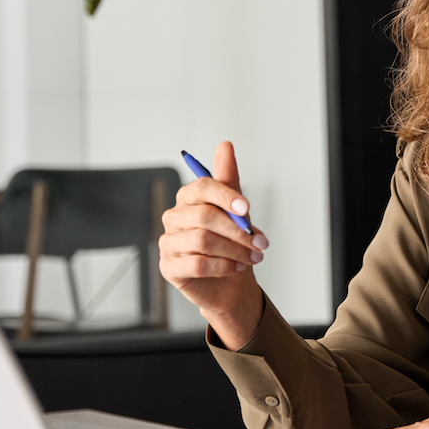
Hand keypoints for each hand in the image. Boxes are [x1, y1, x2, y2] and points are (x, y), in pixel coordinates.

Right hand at [159, 140, 267, 348]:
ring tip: (252, 256)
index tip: (247, 209)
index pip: (202, 187)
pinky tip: (237, 266)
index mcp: (188, 198)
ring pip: (202, 241)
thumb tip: (225, 145)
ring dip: (234, 249)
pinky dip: (223, 266)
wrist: (230, 282)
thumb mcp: (236, 210)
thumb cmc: (231, 242)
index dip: (226, 196)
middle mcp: (174, 218)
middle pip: (204, 217)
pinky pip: (197, 264)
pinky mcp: (168, 268)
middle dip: (237, 230)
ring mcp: (168, 243)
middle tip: (260, 241)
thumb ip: (229, 179)